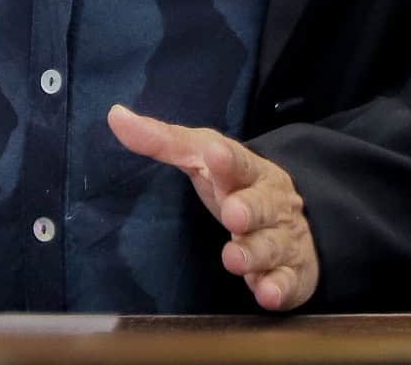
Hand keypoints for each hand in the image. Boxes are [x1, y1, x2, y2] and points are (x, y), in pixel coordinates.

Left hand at [109, 103, 319, 311]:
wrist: (294, 221)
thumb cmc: (235, 186)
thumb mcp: (202, 158)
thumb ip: (163, 141)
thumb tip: (116, 116)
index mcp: (247, 171)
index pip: (238, 161)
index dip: (227, 159)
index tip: (215, 153)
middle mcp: (270, 203)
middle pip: (261, 204)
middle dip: (249, 208)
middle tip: (233, 213)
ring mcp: (283, 238)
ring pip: (271, 245)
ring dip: (254, 252)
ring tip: (234, 260)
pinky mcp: (292, 274)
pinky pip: (287, 282)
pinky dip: (278, 288)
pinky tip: (266, 294)